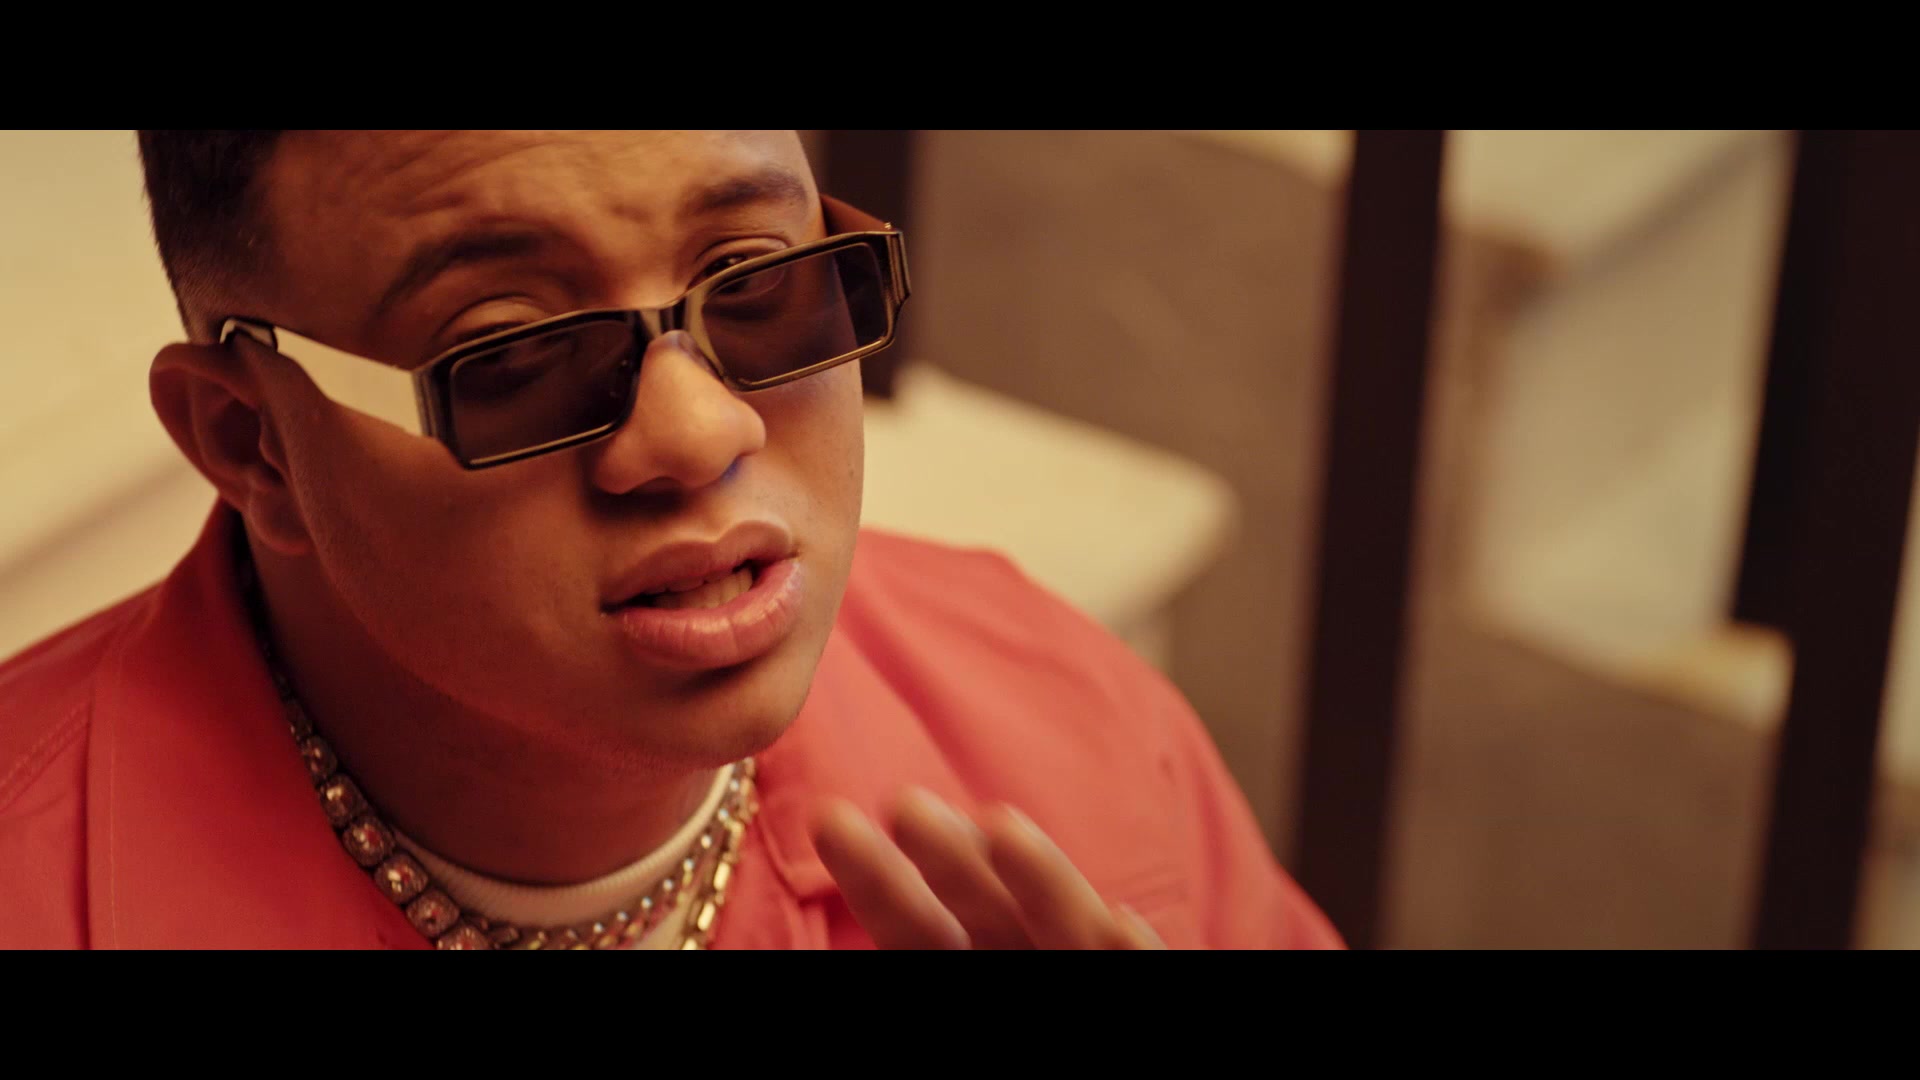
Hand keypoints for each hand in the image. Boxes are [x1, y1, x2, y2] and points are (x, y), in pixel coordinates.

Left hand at [810, 787, 1166, 949]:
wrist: (1110, 1035)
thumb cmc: (1016, 961)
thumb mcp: (944, 958)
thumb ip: (913, 929)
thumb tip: (821, 887)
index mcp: (968, 962)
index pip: (917, 929)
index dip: (880, 881)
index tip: (833, 818)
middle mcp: (1029, 959)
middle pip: (989, 916)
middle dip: (952, 861)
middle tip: (906, 803)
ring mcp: (1087, 969)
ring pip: (1071, 932)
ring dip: (1045, 882)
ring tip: (1006, 827)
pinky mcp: (1150, 982)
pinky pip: (1140, 975)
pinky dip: (1133, 954)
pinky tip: (1124, 919)